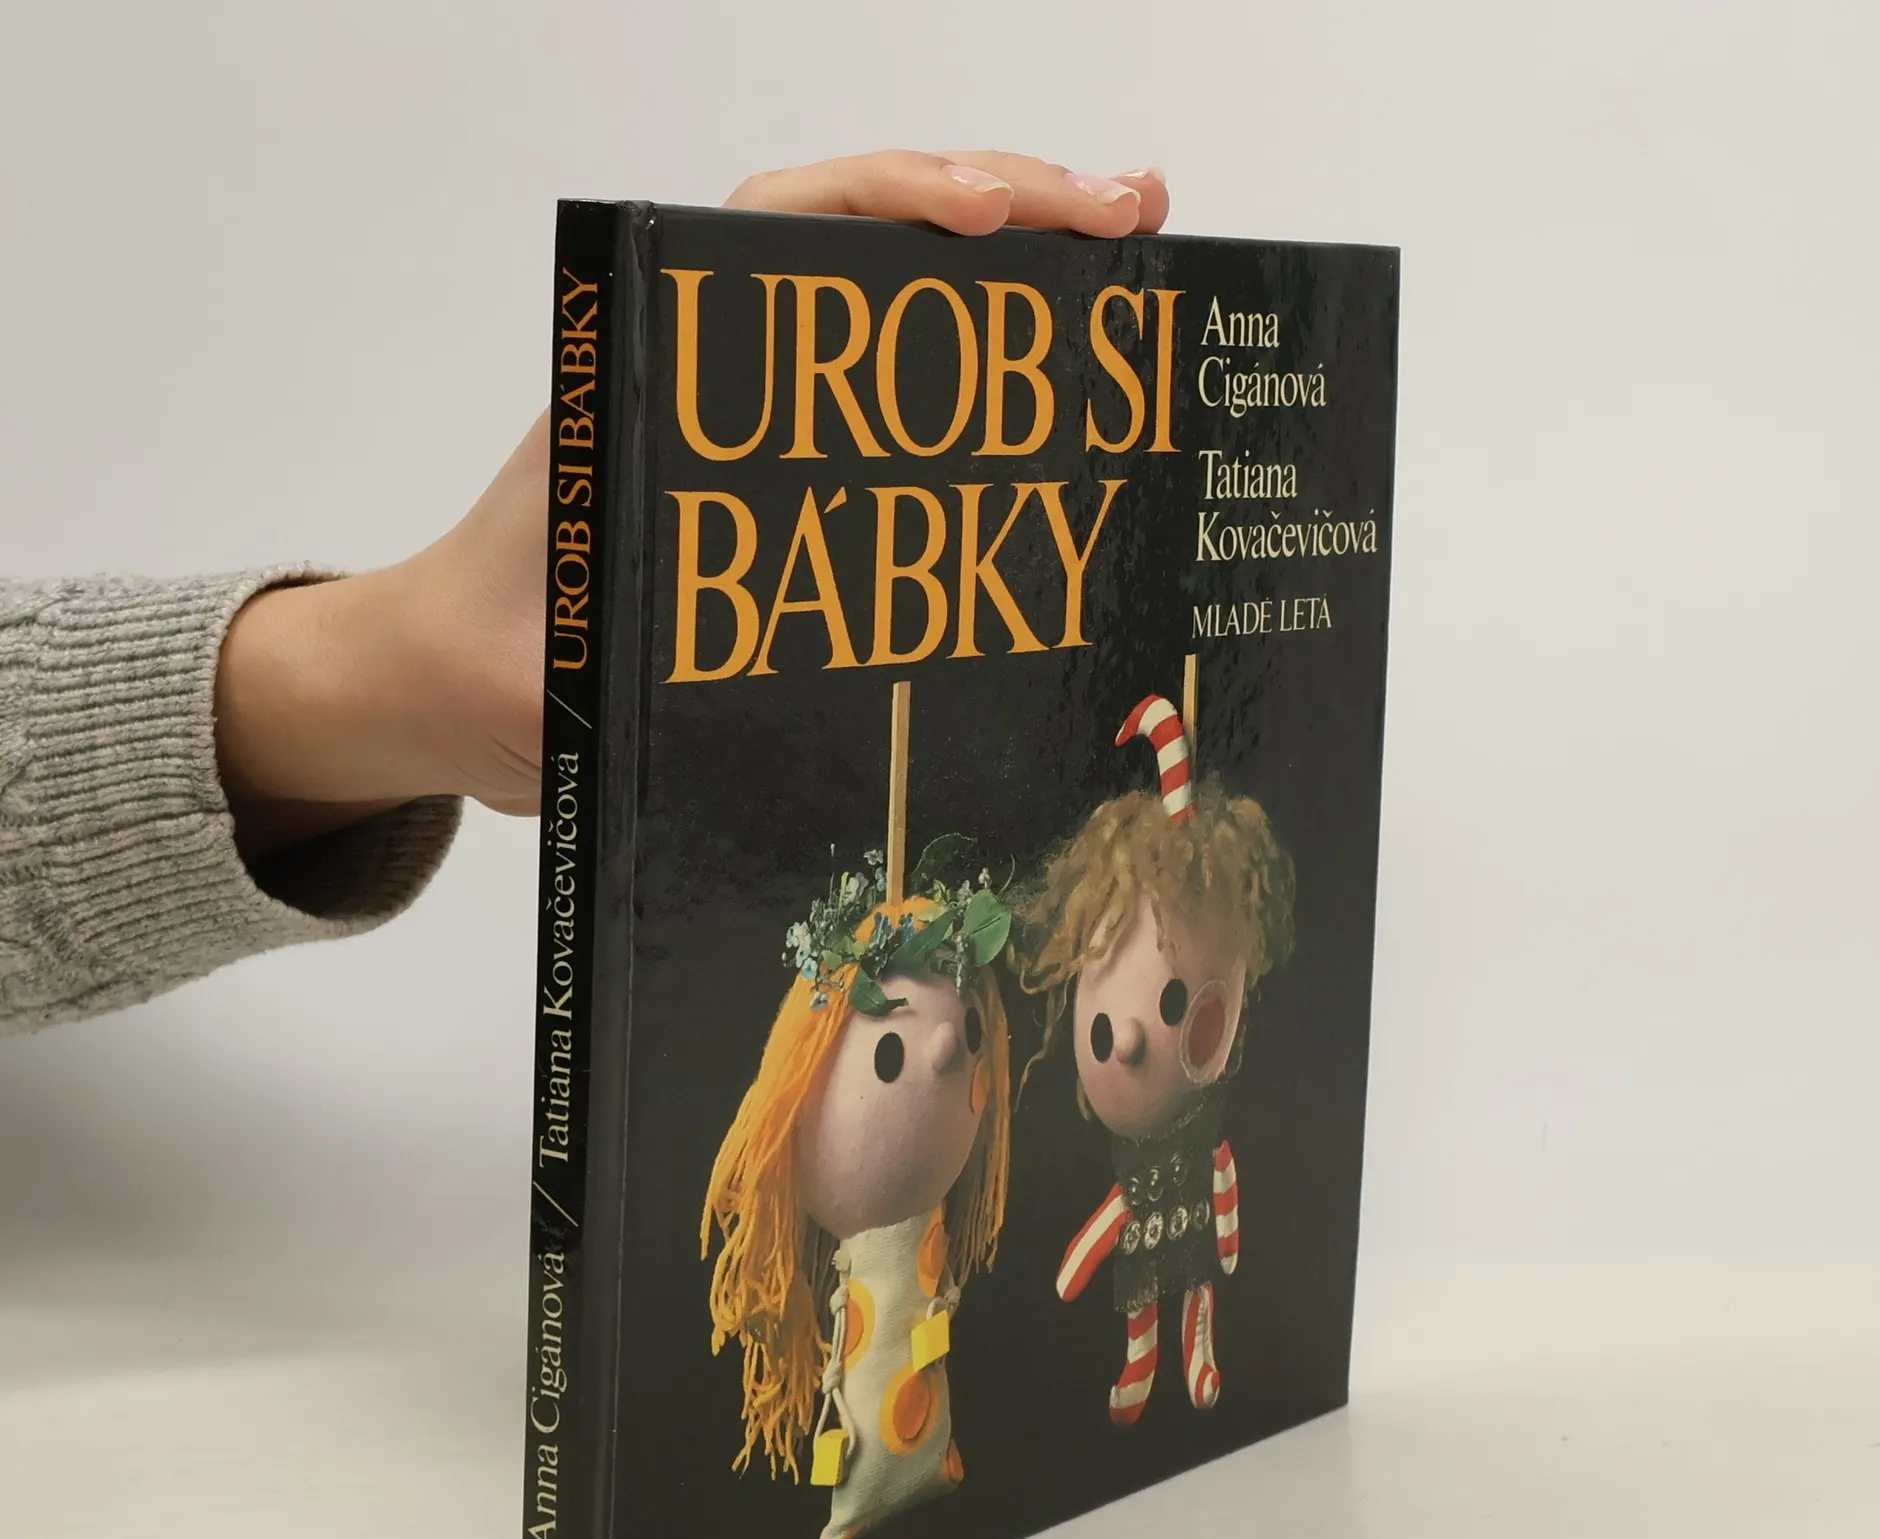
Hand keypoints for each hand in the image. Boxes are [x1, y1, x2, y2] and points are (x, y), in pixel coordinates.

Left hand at [214, 151, 1169, 856]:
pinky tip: (1076, 397)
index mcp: (649, 377)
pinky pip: (904, 406)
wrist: (446, 680)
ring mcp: (759, 419)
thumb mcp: (529, 670)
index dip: (891, 204)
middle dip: (1008, 208)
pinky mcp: (787, 477)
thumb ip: (571, 681)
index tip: (990, 221)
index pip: (778, 231)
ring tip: (1137, 266)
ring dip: (1020, 280)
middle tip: (1132, 211)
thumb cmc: (478, 657)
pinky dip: (992, 386)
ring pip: (900, 313)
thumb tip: (635, 698)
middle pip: (870, 246)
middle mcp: (711, 371)